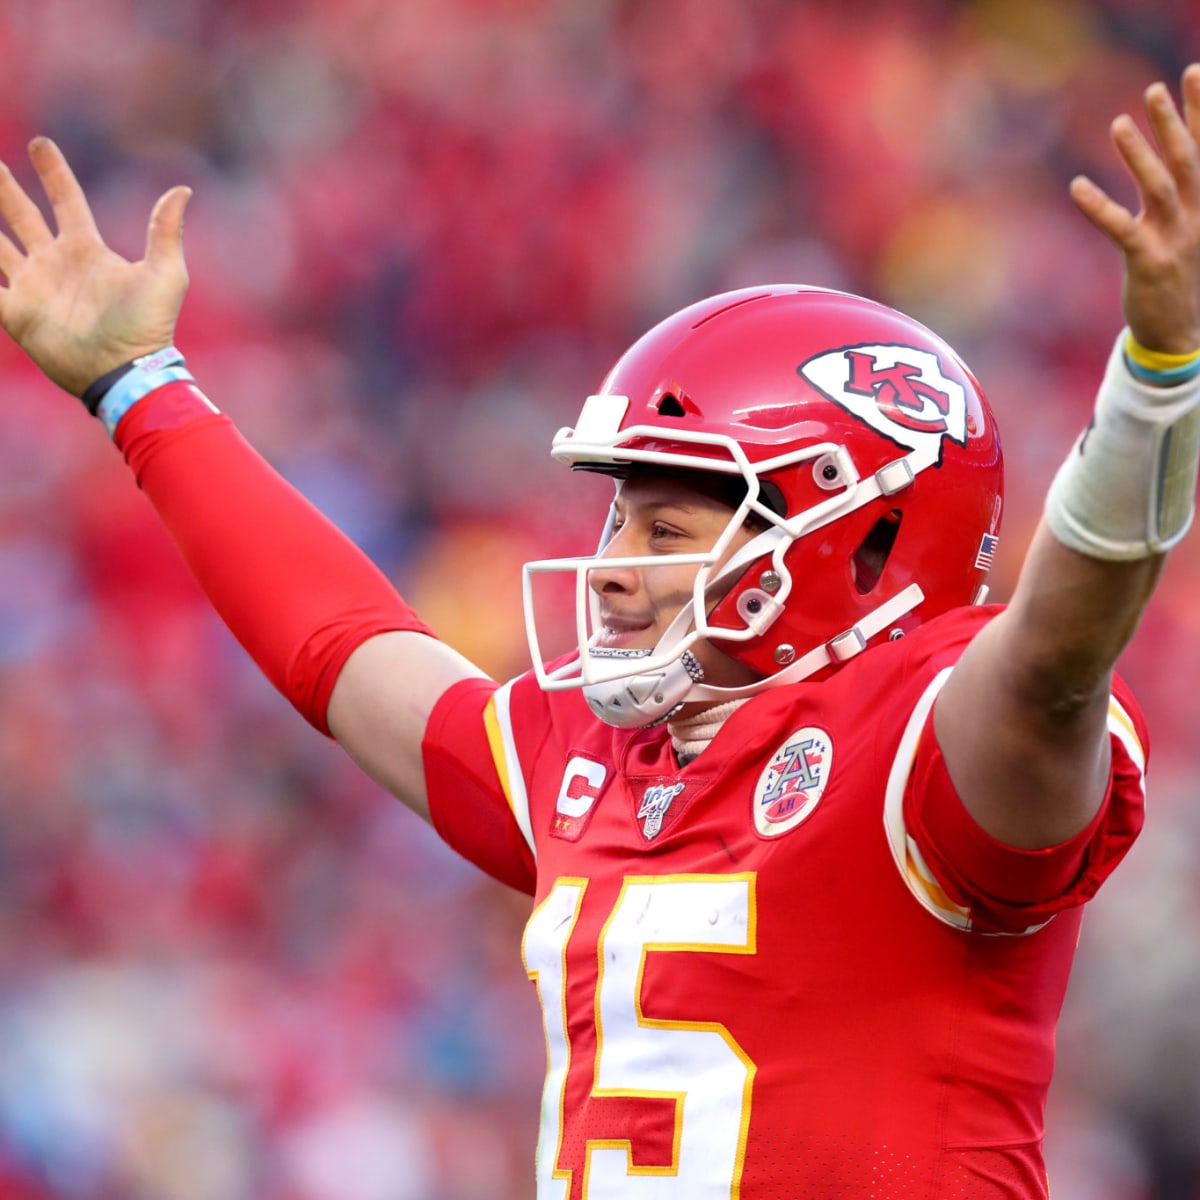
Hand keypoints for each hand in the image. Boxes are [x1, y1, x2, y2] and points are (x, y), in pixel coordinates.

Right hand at [0, 137, 190, 397]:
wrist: (124, 371)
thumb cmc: (147, 326)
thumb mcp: (164, 275)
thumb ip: (165, 231)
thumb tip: (182, 189)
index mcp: (87, 250)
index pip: (66, 201)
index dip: (53, 173)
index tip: (40, 143)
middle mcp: (56, 263)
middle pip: (22, 215)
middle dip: (4, 188)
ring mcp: (33, 287)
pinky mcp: (16, 313)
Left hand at [1070, 64, 1199, 355]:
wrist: (1180, 332)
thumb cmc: (1181, 276)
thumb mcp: (1189, 229)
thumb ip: (1181, 193)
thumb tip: (1171, 159)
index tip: (1193, 71)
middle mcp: (1197, 217)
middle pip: (1188, 161)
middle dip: (1173, 123)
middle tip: (1154, 90)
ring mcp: (1174, 240)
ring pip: (1159, 188)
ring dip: (1138, 155)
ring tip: (1119, 123)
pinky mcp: (1147, 263)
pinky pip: (1121, 229)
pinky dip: (1098, 206)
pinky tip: (1077, 186)